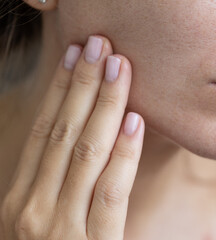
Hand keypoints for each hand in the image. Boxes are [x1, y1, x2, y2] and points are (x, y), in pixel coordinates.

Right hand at [0, 35, 144, 238]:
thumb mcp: (48, 220)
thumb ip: (61, 185)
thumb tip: (88, 139)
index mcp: (20, 198)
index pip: (44, 131)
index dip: (59, 92)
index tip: (75, 58)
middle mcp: (32, 207)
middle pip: (63, 132)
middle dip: (82, 85)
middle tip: (98, 45)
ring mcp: (56, 227)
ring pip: (85, 152)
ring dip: (103, 105)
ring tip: (117, 66)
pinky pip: (110, 189)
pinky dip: (122, 152)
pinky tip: (134, 120)